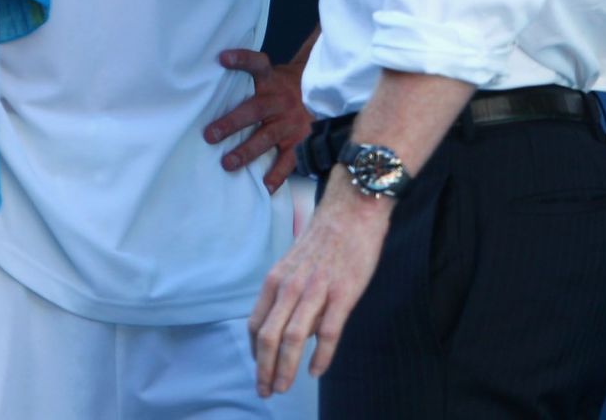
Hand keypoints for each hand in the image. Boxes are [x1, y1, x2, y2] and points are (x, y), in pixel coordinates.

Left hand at [205, 49, 310, 193]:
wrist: (319, 95)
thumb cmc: (279, 88)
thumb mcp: (268, 77)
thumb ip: (245, 80)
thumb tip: (205, 80)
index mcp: (270, 80)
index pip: (257, 65)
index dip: (241, 59)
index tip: (222, 58)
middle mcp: (280, 101)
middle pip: (254, 110)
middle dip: (231, 123)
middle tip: (210, 135)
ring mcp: (291, 123)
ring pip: (268, 137)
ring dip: (247, 151)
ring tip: (227, 163)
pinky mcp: (300, 142)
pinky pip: (289, 160)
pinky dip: (277, 174)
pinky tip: (264, 185)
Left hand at [248, 179, 391, 397]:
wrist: (350, 213)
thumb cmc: (323, 241)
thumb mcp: (293, 265)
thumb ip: (287, 295)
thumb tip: (290, 329)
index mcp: (275, 280)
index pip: (256, 324)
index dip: (255, 352)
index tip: (259, 370)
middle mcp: (289, 287)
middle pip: (269, 336)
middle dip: (264, 368)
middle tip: (265, 391)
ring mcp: (315, 291)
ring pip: (294, 338)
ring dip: (285, 368)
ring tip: (282, 388)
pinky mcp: (342, 294)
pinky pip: (328, 332)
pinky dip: (321, 356)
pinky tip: (316, 372)